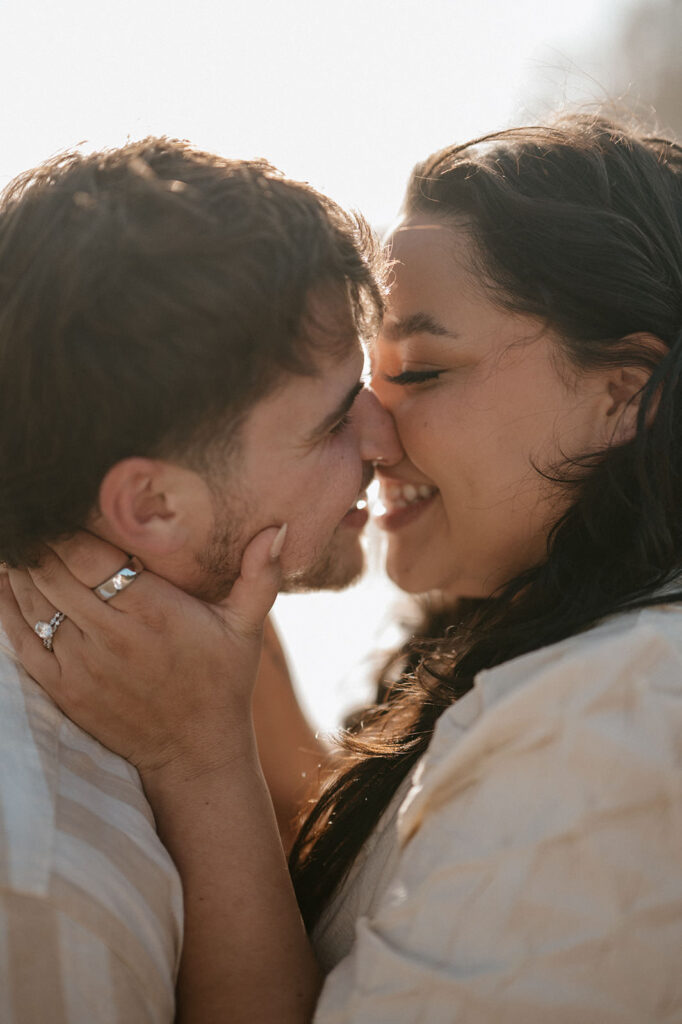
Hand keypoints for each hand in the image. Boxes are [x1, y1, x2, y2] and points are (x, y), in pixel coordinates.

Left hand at [0, 527, 283, 778]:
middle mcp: (111, 636)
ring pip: (34, 601)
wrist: (194, 753)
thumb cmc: (222, 682)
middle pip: (53, 573)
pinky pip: (21, 640)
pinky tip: (6, 583)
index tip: (67, 509)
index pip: (89, 557)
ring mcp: (81, 665)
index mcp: (152, 612)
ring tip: (24, 545)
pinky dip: (8, 608)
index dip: (68, 529)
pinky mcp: (63, 688)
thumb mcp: (246, 628)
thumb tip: (276, 528)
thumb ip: (260, 575)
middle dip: (43, 543)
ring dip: (23, 569)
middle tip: (40, 520)